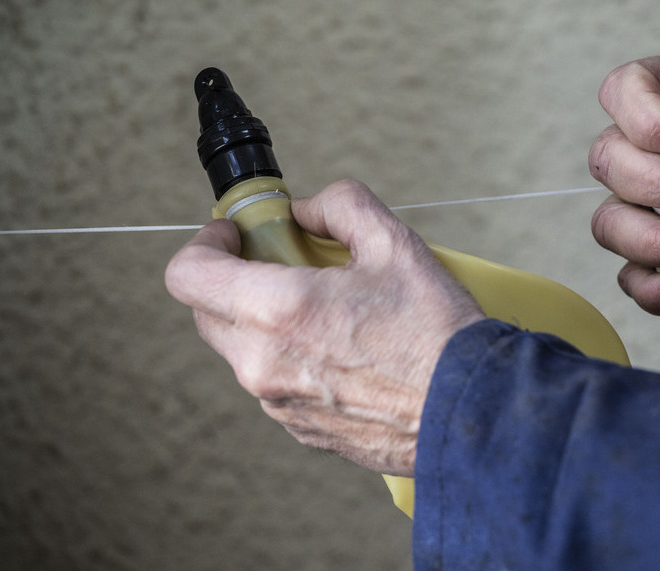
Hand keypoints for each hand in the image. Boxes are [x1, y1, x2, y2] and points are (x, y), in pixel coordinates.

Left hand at [164, 180, 484, 475]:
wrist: (470, 413)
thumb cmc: (437, 335)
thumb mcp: (394, 244)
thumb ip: (340, 207)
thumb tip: (307, 211)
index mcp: (280, 311)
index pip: (189, 275)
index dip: (204, 243)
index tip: (235, 234)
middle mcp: (265, 364)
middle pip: (207, 312)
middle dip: (233, 279)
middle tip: (282, 262)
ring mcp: (279, 404)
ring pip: (242, 350)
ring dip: (265, 321)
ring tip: (327, 309)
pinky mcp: (300, 430)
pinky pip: (274, 383)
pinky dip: (291, 358)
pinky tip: (344, 350)